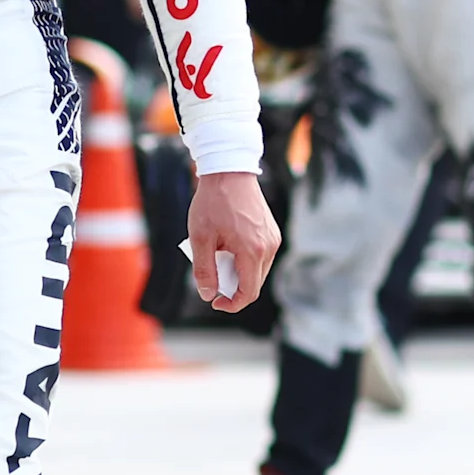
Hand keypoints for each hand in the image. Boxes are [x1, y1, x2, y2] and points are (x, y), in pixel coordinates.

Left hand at [186, 170, 280, 312]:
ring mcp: (273, 238)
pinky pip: (260, 255)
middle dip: (233, 286)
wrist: (229, 170)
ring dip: (238, 271)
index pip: (248, 292)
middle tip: (211, 274)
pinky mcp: (271, 231)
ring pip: (257, 270)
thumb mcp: (200, 237)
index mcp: (252, 250)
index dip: (232, 304)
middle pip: (254, 283)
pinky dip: (244, 258)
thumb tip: (209, 294)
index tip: (215, 301)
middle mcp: (268, 246)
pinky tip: (228, 244)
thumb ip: (204, 270)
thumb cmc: (213, 202)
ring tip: (218, 254)